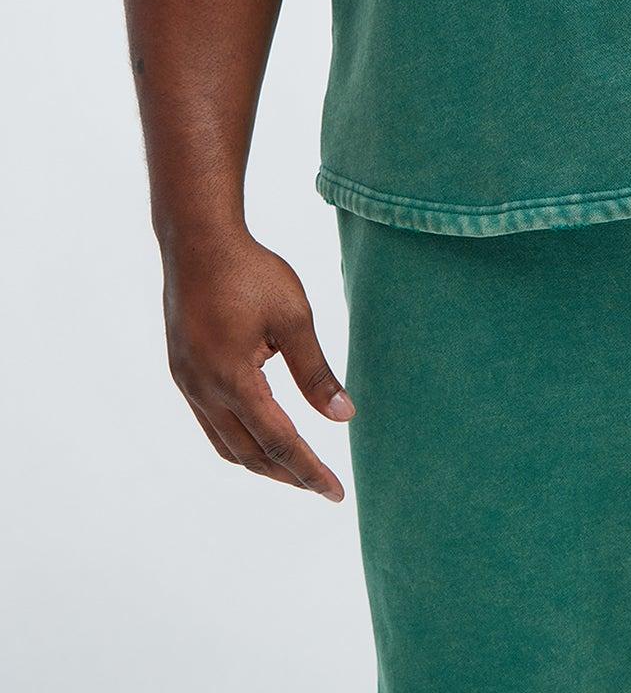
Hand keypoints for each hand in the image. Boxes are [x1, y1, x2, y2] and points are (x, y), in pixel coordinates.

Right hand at [162, 229, 354, 497]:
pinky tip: (259, 433)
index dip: (310, 471)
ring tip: (294, 469)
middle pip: (249, 454)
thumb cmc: (251, 273)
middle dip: (287, 475)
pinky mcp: (182, 371)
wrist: (197, 240)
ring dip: (260, 462)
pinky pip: (210, 423)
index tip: (336, 493)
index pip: (279, 443)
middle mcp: (204, 391)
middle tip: (321, 486)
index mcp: (234, 381)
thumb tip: (344, 417)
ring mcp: (187, 383)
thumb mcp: (294, 318)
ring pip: (225, 444)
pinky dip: (238, 440)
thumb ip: (316, 372)